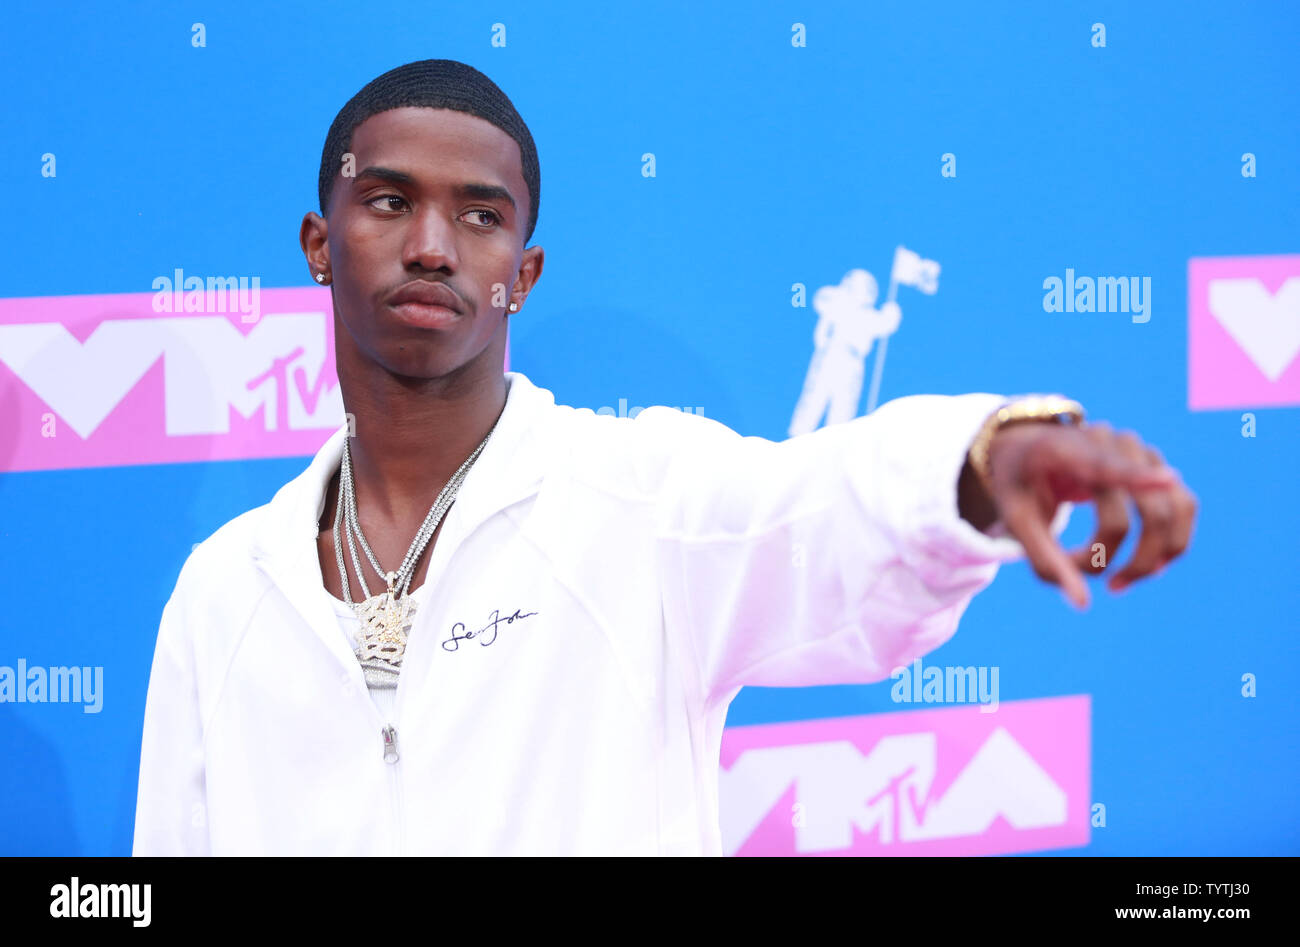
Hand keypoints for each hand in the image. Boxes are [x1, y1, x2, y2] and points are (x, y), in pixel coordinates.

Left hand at [959, 421, 1198, 608]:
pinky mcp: (1156, 464)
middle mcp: (1110, 442)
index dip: (1136, 475)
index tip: (1168, 479)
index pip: (1102, 465)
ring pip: (1174, 510)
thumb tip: (1083, 604)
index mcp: (1064, 448)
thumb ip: (1043, 558)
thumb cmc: (1020, 486)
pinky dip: (1171, 543)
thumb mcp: (1016, 520)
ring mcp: (1139, 450)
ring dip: (1157, 557)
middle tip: (1106, 587)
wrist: (1030, 449)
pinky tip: (1145, 565)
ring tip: (1121, 582)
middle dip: (1131, 560)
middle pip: (1144, 510)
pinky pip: (1183, 507)